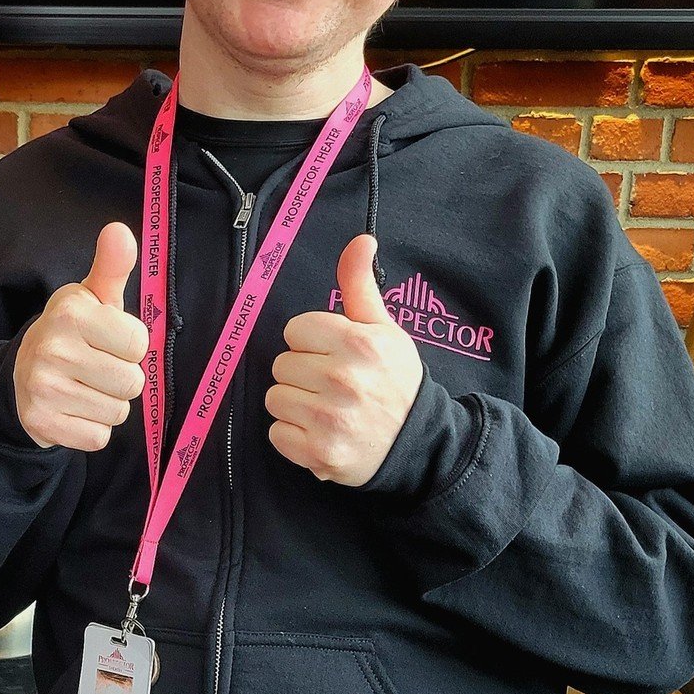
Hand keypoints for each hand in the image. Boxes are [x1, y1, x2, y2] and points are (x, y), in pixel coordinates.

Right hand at [14, 222, 148, 451]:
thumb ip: (111, 266)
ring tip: (85, 388)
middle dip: (122, 378)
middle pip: (132, 382)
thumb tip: (120, 230)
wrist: (20, 376)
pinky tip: (75, 409)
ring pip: (117, 412)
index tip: (109, 341)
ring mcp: (43, 389)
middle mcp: (53, 349)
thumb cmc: (71, 333)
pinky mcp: (41, 423)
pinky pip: (98, 438)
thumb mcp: (91, 298)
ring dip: (108, 404)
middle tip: (96, 367)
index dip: (130, 346)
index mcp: (70, 313)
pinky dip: (92, 428)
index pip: (138, 344)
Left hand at [265, 234, 422, 485]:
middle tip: (333, 384)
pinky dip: (293, 435)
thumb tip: (361, 239)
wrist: (419, 444)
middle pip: (282, 363)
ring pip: (275, 396)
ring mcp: (329, 420)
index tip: (333, 354)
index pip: (295, 330)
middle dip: (303, 372)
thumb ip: (360, 284)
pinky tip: (319, 432)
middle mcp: (343, 380)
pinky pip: (276, 432)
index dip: (311, 342)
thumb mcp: (383, 329)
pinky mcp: (319, 454)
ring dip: (294, 403)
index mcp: (358, 344)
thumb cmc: (395, 381)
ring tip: (325, 408)